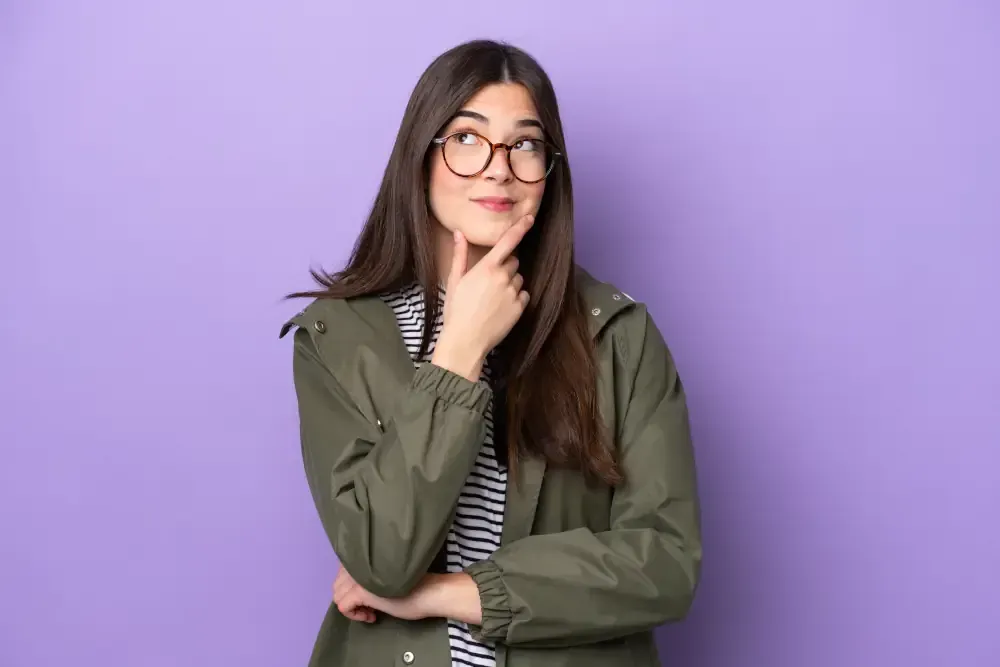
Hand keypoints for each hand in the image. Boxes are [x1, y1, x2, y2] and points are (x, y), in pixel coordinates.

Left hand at [332, 566, 430, 622]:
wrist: (429, 592)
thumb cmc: (415, 586)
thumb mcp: (386, 578)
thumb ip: (370, 575)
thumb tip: (355, 587)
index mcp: (366, 557)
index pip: (342, 572)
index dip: (352, 587)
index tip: (369, 595)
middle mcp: (359, 564)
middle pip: (337, 584)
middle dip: (349, 597)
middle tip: (369, 605)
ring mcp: (358, 577)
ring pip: (337, 595)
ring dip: (352, 606)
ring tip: (371, 610)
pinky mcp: (360, 591)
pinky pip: (343, 606)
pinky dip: (354, 615)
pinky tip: (371, 616)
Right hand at [433, 215, 533, 378]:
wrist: (466, 341)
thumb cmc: (456, 310)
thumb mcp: (454, 281)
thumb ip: (460, 255)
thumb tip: (459, 233)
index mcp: (487, 268)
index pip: (508, 242)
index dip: (520, 228)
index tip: (530, 218)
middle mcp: (503, 277)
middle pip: (513, 262)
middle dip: (504, 267)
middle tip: (489, 282)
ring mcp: (513, 293)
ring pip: (518, 279)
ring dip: (510, 283)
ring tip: (493, 298)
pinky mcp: (520, 308)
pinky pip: (524, 295)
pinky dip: (516, 298)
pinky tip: (500, 308)